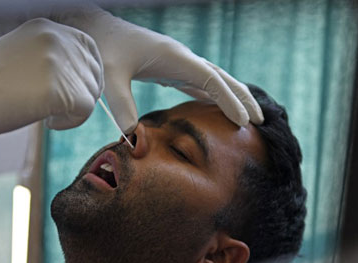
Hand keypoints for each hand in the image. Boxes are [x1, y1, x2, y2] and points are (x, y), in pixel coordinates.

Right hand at [0, 18, 103, 150]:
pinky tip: (49, 124)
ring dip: (74, 111)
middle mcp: (56, 38)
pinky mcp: (58, 89)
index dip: (86, 74)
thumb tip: (81, 77)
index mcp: (46, 27)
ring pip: (90, 93)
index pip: (88, 48)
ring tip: (47, 116)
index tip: (73, 93)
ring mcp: (57, 61)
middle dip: (82, 95)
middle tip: (58, 110)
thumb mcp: (22, 57)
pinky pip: (85, 110)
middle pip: (93, 72)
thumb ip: (52, 59)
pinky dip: (72, 122)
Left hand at [58, 6, 262, 133]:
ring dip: (233, 97)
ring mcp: (178, 62)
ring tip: (249, 120)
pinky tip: (219, 111)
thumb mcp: (110, 77)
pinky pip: (200, 83)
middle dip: (243, 99)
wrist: (96, 30)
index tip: (245, 122)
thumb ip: (121, 104)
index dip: (229, 100)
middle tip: (261, 123)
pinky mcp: (171, 68)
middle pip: (222, 77)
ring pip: (214, 79)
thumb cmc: (103, 49)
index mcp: (174, 58)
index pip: (211, 80)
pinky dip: (215, 96)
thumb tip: (132, 136)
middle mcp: (182, 58)